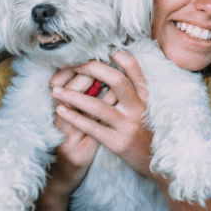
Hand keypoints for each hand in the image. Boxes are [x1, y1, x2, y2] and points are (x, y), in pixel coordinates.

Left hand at [49, 51, 161, 184]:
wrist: (154, 160)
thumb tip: (117, 63)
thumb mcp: (147, 105)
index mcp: (145, 96)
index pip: (134, 68)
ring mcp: (127, 125)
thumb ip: (135, 88)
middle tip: (74, 66)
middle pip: (116, 81)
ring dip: (73, 96)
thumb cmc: (146, 129)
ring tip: (56, 91)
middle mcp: (138, 108)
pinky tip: (60, 111)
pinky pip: (91, 128)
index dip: (118, 56)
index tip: (102, 50)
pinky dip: (74, 118)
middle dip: (92, 69)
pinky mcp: (117, 142)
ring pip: (98, 106)